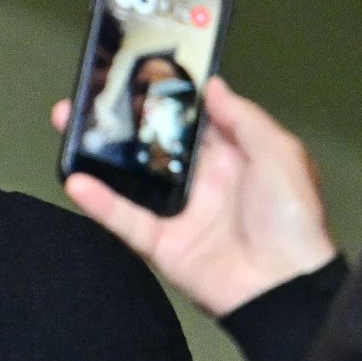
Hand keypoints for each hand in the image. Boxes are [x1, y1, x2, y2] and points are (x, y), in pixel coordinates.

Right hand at [54, 77, 337, 316]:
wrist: (287, 289)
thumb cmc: (294, 222)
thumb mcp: (281, 155)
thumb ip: (244, 119)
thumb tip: (214, 86)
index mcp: (233, 157)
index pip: (190, 120)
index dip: (165, 97)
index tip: (135, 72)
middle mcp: (202, 181)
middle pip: (151, 144)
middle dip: (121, 120)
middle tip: (90, 95)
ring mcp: (179, 212)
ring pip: (130, 176)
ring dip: (99, 153)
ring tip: (67, 125)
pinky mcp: (162, 244)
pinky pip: (125, 219)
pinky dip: (100, 203)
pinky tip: (76, 180)